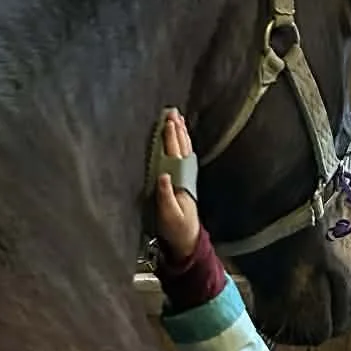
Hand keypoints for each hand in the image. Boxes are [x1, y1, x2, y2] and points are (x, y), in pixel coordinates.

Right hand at [153, 109, 200, 260]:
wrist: (188, 239)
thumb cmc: (176, 228)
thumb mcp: (169, 215)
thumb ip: (165, 196)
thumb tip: (163, 176)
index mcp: (180, 182)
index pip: (175, 156)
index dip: (170, 139)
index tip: (167, 122)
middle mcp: (184, 177)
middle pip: (181, 149)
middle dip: (177, 130)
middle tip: (173, 112)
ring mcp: (185, 178)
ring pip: (184, 151)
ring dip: (181, 134)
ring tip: (177, 118)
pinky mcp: (183, 182)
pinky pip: (183, 158)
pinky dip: (182, 144)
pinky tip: (180, 137)